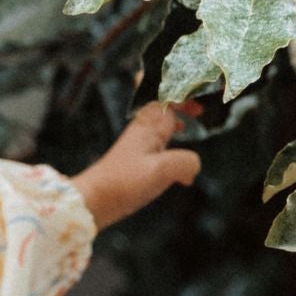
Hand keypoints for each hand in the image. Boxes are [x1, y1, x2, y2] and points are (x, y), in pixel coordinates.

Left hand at [71, 102, 201, 232]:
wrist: (94, 200)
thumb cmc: (124, 182)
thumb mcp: (162, 170)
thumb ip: (186, 162)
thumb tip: (193, 167)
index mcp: (150, 126)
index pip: (169, 98)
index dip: (185, 94)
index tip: (201, 101)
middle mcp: (144, 131)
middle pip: (163, 107)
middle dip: (179, 104)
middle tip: (198, 109)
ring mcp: (138, 145)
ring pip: (159, 126)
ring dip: (173, 124)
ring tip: (187, 128)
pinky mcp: (135, 162)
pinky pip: (156, 146)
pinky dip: (168, 148)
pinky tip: (176, 165)